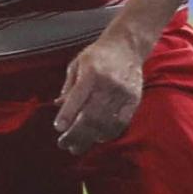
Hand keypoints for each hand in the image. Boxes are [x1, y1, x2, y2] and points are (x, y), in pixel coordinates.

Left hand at [54, 30, 147, 154]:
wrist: (127, 46)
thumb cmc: (97, 55)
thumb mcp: (76, 64)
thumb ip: (68, 86)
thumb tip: (58, 106)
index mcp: (91, 72)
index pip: (77, 98)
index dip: (67, 115)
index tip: (58, 128)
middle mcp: (108, 83)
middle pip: (91, 115)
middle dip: (76, 134)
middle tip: (64, 144)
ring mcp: (123, 93)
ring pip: (105, 122)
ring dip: (89, 138)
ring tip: (77, 147)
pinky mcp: (134, 100)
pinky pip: (121, 122)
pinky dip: (108, 134)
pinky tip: (97, 139)